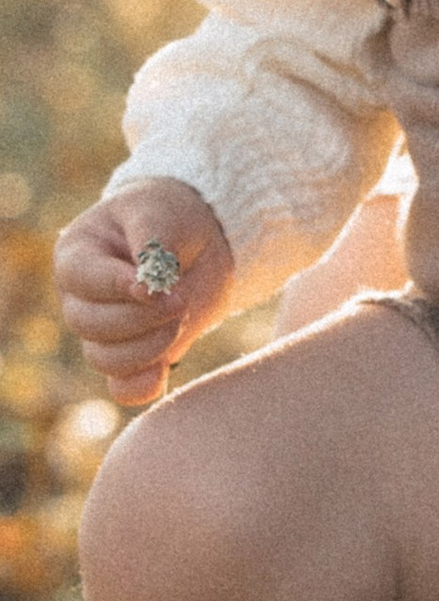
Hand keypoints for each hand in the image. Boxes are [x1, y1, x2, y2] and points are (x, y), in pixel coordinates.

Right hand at [55, 182, 233, 403]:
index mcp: (78, 256)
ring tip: (181, 317)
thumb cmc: (168, 215)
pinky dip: (140, 387)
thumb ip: (152, 244)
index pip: (81, 279)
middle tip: (180, 300)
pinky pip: (122, 386)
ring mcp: (104, 331)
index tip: (156, 287)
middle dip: (140, 317)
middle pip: (90, 325)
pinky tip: (163, 374)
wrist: (198, 238)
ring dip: (149, 346)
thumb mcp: (159, 213)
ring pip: (105, 359)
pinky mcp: (134, 354)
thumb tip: (148, 286)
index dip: (117, 287)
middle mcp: (81, 298)